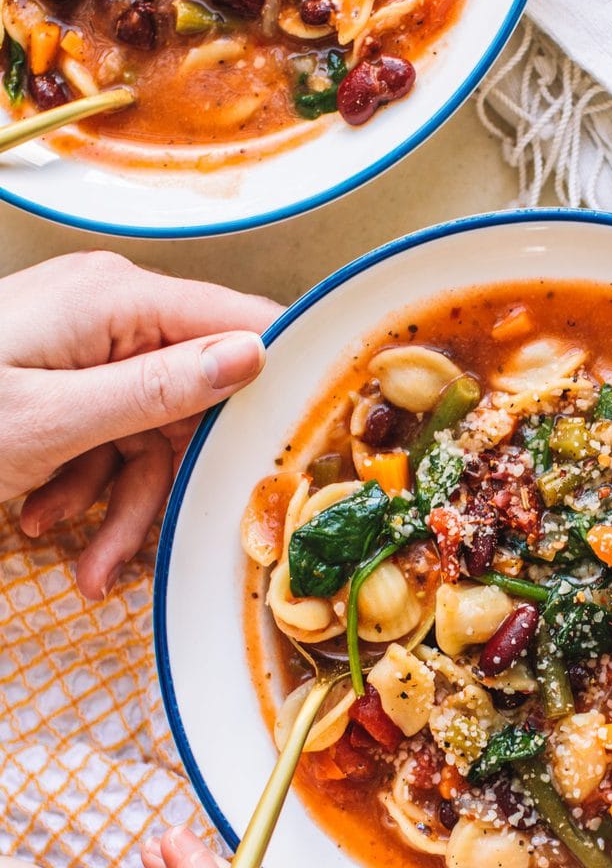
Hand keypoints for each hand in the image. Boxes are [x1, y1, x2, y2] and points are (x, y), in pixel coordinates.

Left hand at [0, 251, 280, 597]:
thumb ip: (159, 388)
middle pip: (195, 400)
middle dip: (170, 482)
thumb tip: (254, 353)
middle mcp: (110, 314)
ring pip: (151, 434)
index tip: (306, 445)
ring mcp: (85, 347)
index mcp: (116, 300)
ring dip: (121, 505)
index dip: (279, 381)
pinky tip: (50, 523)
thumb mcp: (53, 421)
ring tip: (82, 567)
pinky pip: (109, 438)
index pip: (240, 321)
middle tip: (151, 549)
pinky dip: (87, 489)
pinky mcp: (64, 381)